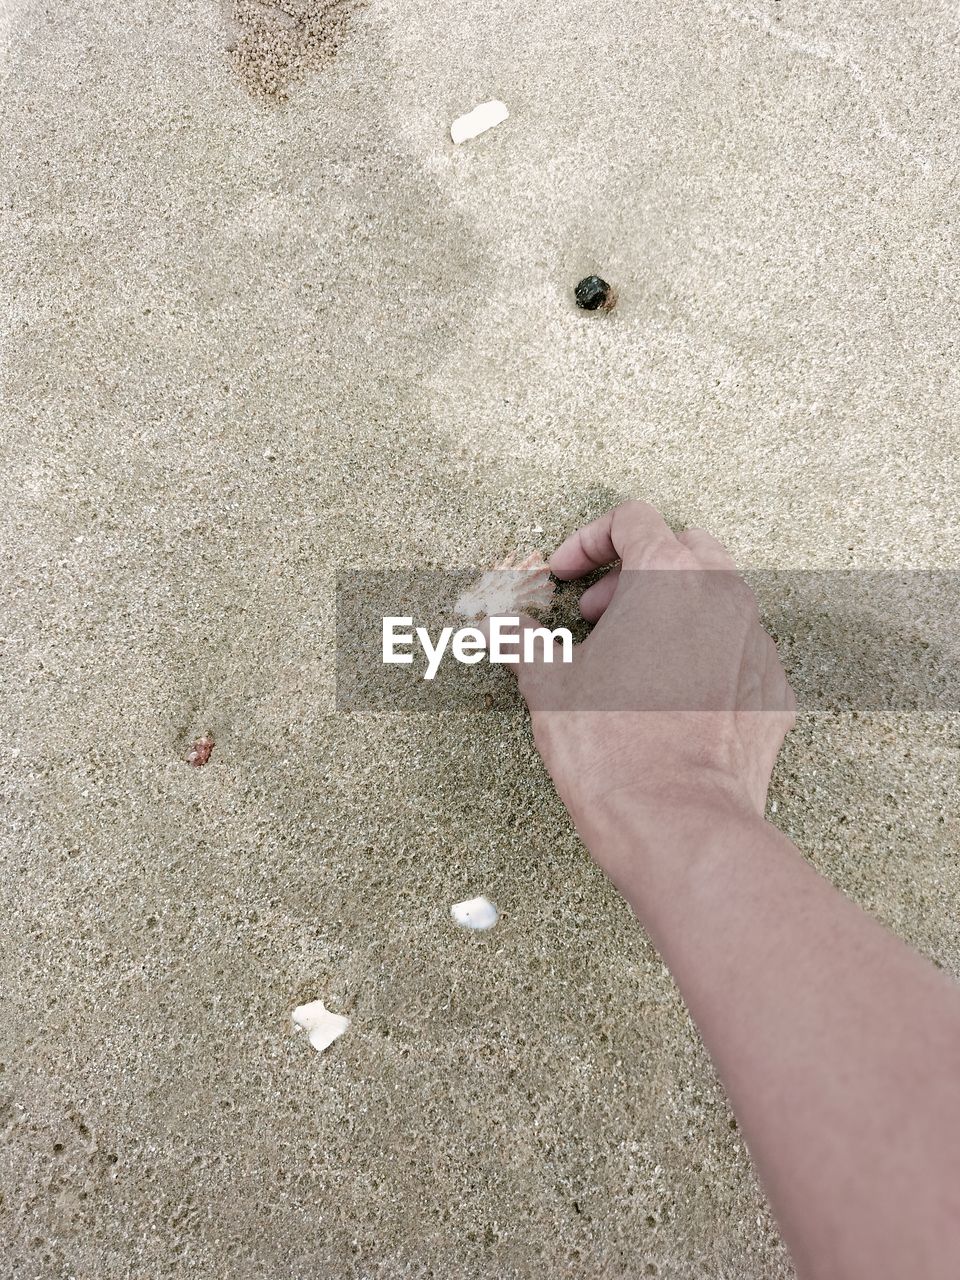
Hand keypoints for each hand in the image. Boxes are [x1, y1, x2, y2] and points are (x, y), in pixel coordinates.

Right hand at [512, 502, 794, 866]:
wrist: (679, 824)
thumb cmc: (611, 748)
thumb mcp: (549, 685)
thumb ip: (523, 642)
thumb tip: (498, 627)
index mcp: (669, 576)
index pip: (631, 518)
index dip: (587, 540)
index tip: (562, 576)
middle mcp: (724, 596)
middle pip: (685, 546)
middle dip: (635, 571)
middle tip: (596, 615)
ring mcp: (757, 643)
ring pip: (718, 598)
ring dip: (671, 612)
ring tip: (630, 658)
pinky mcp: (774, 690)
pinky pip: (738, 651)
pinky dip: (703, 657)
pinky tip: (670, 699)